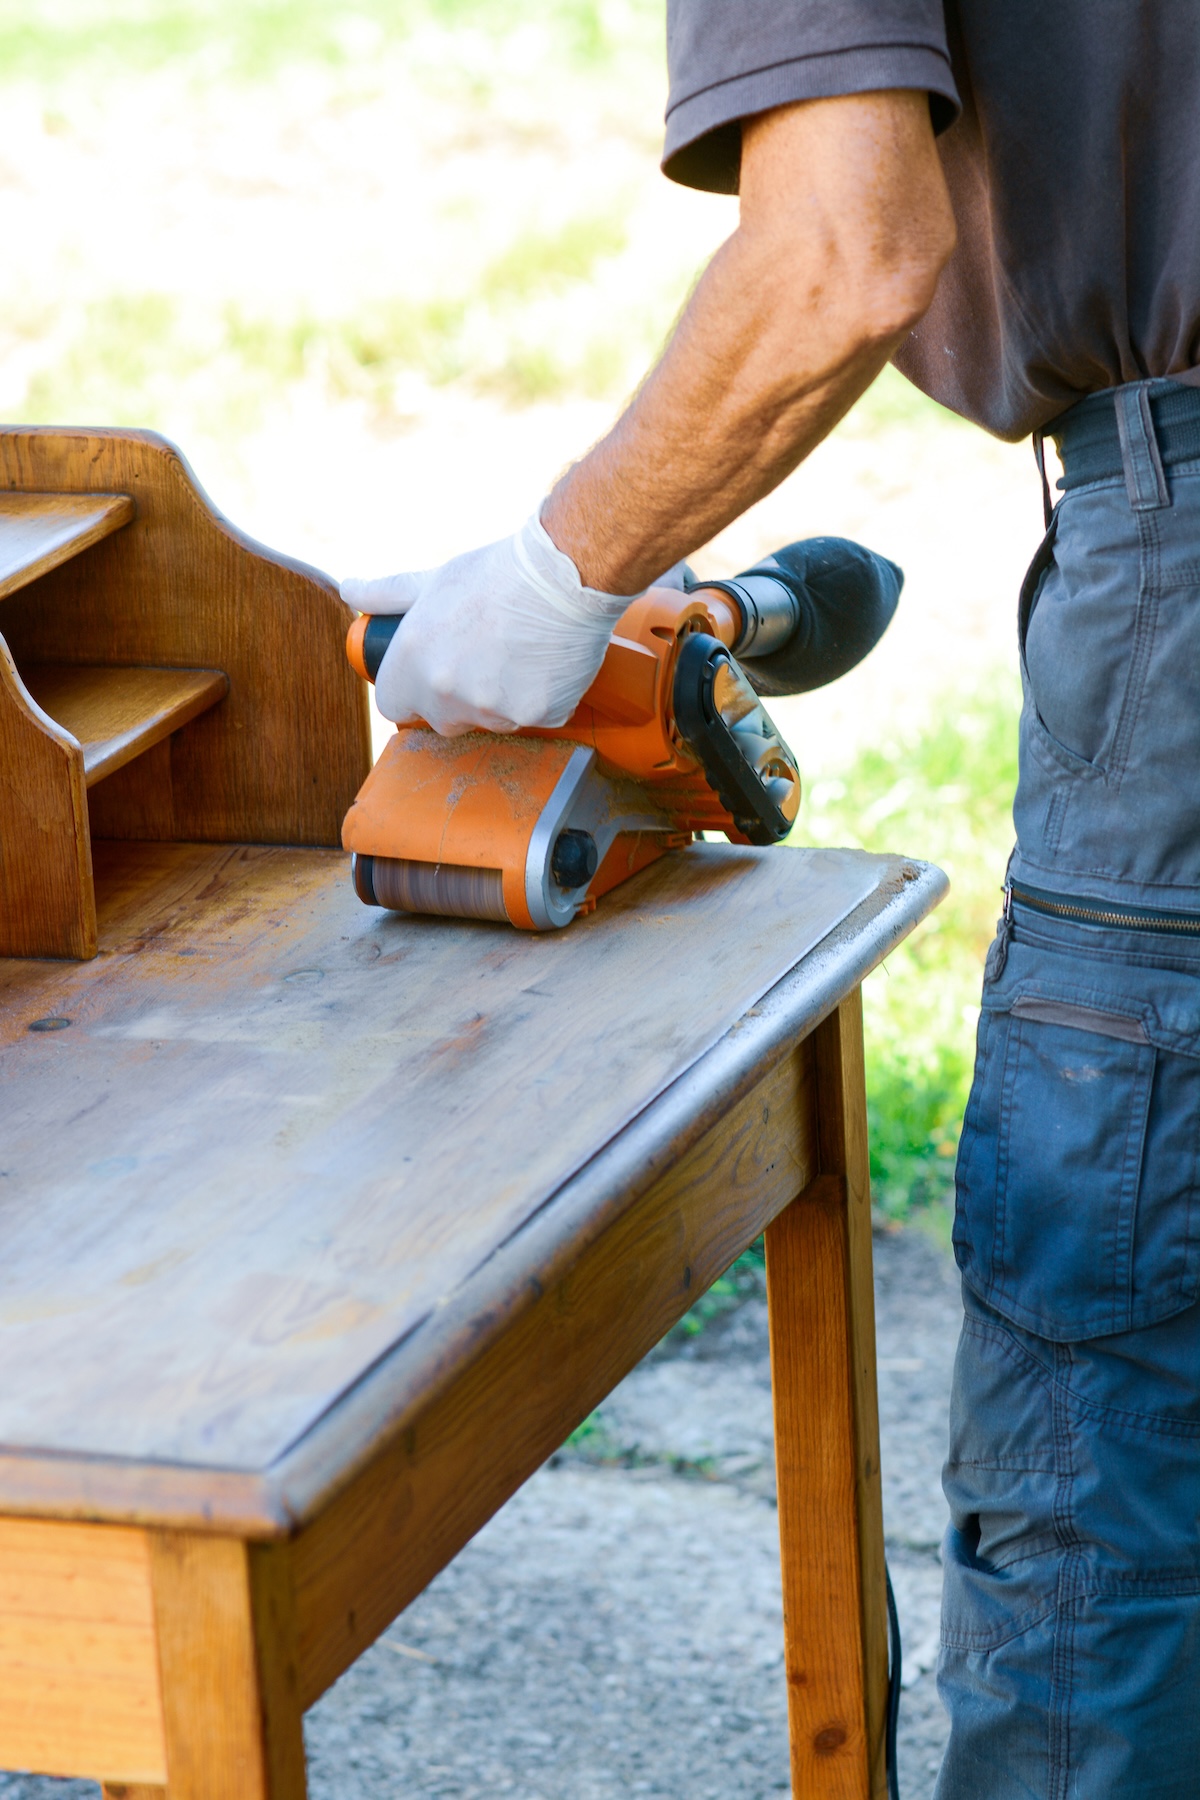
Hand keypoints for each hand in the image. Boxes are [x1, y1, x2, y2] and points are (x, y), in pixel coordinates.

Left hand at [340, 514, 631, 735]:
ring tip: (515, 652)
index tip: (425, 678)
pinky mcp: (537, 716)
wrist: (563, 574)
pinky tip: (542, 663)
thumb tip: (350, 592)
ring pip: (489, 721)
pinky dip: (536, 698)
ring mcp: (494, 710)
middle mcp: (448, 693)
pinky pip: (531, 717)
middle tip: (479, 658)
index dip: (408, 692)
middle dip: (454, 699)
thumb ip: (387, 594)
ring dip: (496, 700)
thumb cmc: (497, 573)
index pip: (393, 706)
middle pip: (442, 720)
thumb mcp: (434, 579)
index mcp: (414, 662)